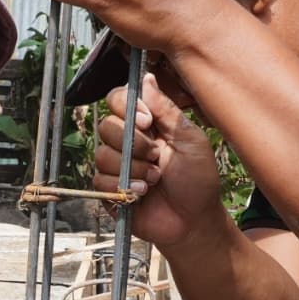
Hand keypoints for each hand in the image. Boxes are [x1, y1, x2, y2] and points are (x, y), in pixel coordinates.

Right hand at [95, 77, 223, 248]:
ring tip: (155, 179)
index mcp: (146, 124)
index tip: (147, 122)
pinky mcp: (110, 190)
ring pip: (102, 154)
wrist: (194, 221)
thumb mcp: (190, 140)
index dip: (126, 107)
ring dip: (132, 168)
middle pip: (105, 125)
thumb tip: (147, 78)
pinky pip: (99, 180)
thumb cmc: (199, 180)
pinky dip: (123, 186)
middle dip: (132, 142)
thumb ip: (167, 110)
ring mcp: (117, 166)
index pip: (118, 100)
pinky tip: (143, 193)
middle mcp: (127, 142)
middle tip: (157, 156)